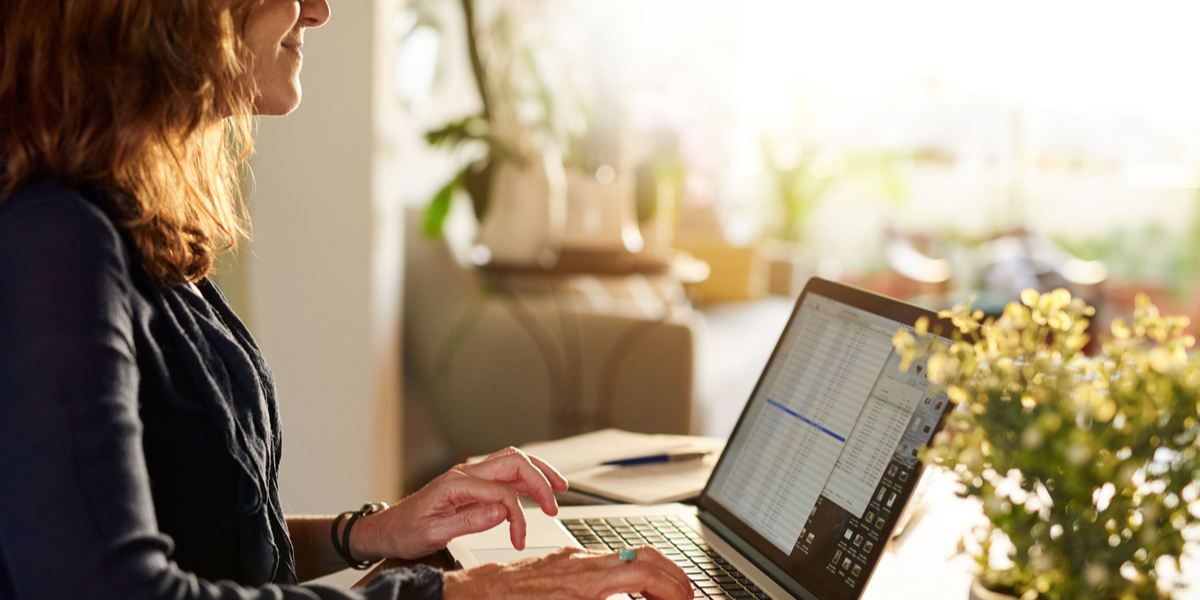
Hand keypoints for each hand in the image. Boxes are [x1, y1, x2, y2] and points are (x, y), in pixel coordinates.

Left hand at [351, 447, 568, 559]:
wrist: (386, 529)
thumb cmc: (404, 531)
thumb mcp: (432, 533)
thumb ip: (468, 521)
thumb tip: (502, 511)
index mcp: (456, 483)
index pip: (502, 492)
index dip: (517, 516)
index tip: (520, 538)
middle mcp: (465, 474)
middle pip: (514, 462)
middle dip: (540, 479)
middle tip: (555, 503)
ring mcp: (469, 477)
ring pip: (512, 463)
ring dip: (537, 473)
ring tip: (558, 489)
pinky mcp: (472, 485)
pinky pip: (504, 474)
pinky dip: (524, 480)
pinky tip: (536, 490)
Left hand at [443, 546, 692, 599]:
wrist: (473, 597)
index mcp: (584, 582)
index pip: (646, 574)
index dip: (674, 589)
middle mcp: (582, 564)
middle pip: (645, 556)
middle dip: (674, 576)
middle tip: (689, 596)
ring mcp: (573, 558)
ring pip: (628, 556)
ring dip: (655, 575)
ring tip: (667, 595)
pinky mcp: (564, 560)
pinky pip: (608, 560)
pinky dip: (632, 573)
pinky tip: (633, 590)